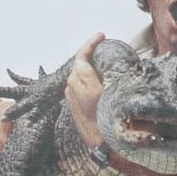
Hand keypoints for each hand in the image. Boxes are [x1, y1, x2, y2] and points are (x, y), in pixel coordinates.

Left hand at [64, 34, 106, 149]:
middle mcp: (71, 86)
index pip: (81, 55)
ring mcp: (74, 94)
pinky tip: (100, 76)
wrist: (100, 140)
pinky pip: (83, 81)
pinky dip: (91, 74)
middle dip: (91, 52)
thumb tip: (81, 60)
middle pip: (81, 62)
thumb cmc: (100, 117)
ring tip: (104, 58)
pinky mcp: (77, 100)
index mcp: (76, 80)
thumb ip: (87, 74)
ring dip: (92, 64)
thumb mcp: (96, 93)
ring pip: (82, 71)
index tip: (101, 35)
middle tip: (105, 44)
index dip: (91, 43)